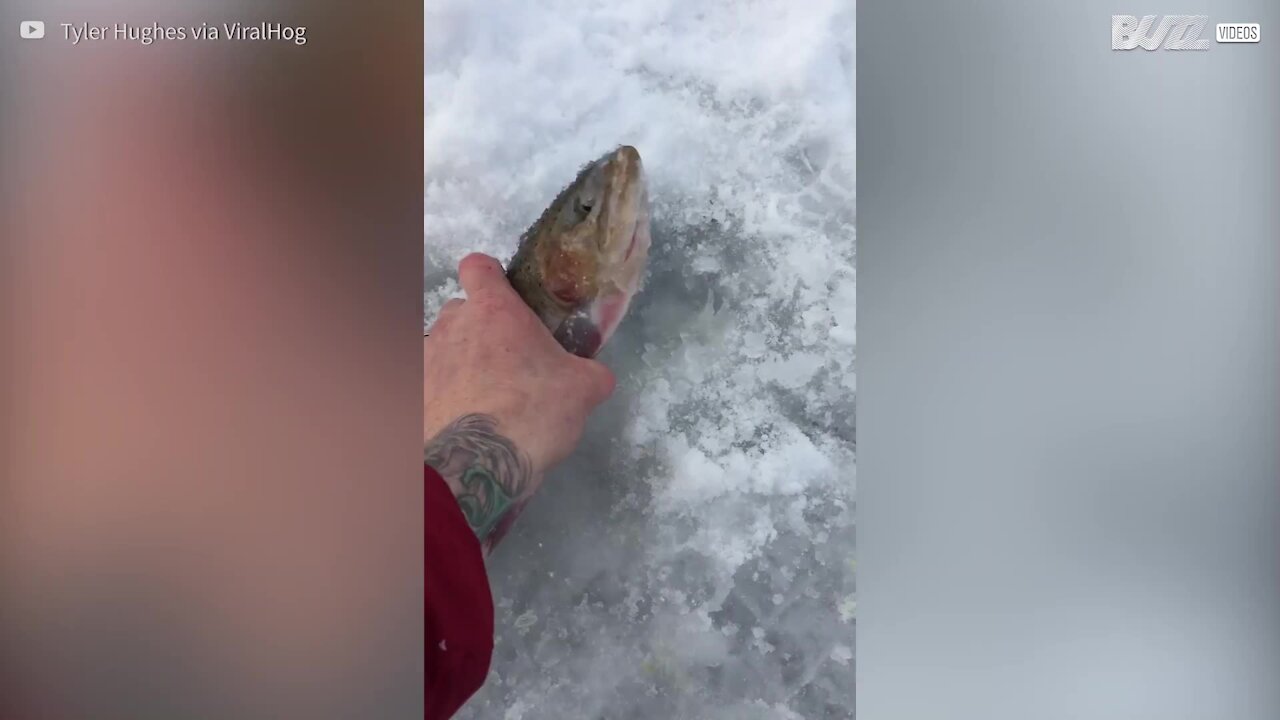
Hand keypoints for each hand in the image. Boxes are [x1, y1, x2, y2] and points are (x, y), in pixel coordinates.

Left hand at [424, 253, 615, 550]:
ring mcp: (425, 359)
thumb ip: (590, 373)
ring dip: (459, 364)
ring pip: (442, 348)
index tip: (507, 298)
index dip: (491, 277)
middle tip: (506, 362)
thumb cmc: (535, 409)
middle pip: (461, 310)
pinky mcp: (411, 394)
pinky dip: (443, 396)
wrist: (480, 463)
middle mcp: (451, 325)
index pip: (478, 266)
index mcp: (494, 310)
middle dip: (479, 329)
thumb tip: (597, 377)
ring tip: (482, 400)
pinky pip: (429, 384)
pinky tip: (461, 423)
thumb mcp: (584, 389)